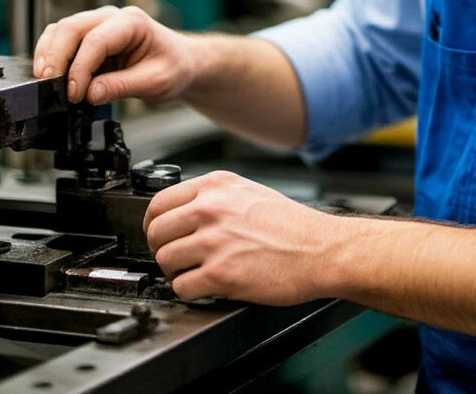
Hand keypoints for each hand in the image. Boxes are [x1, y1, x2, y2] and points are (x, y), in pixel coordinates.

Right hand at [32, 5, 194, 105]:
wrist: (181, 62)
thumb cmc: (174, 66)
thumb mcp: (156, 81)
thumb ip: (123, 86)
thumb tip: (90, 93)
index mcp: (133, 22)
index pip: (95, 40)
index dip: (79, 68)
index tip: (74, 94)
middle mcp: (112, 17)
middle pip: (70, 29)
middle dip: (55, 58)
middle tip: (50, 88)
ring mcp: (99, 24)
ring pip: (61, 31)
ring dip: (48, 55)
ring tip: (45, 83)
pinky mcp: (89, 37)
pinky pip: (62, 40)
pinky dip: (51, 56)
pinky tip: (51, 76)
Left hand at [144, 171, 333, 303]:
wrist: (321, 249)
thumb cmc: (292, 225)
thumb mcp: (249, 192)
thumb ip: (214, 197)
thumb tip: (182, 213)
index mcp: (217, 185)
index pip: (159, 203)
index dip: (154, 224)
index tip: (160, 235)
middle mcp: (212, 208)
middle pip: (155, 232)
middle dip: (163, 249)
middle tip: (178, 258)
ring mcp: (215, 241)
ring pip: (165, 261)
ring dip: (177, 272)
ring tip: (197, 273)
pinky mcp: (220, 274)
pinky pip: (181, 287)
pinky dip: (191, 292)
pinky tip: (208, 286)